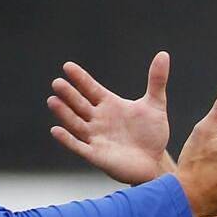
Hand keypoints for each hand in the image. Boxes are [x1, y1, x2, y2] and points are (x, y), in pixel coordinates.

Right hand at [47, 52, 171, 185]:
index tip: (67, 67)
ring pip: (75, 123)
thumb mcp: (155, 104)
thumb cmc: (152, 134)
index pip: (90, 88)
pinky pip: (78, 146)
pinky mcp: (95, 155)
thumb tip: (163, 54)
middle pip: (79, 104)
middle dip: (68, 94)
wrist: (155, 162)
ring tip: (52, 101)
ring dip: (64, 113)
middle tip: (57, 83)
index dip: (80, 78)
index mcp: (109, 104)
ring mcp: (95, 137)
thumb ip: (156, 80)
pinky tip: (56, 130)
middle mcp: (98, 119)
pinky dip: (67, 140)